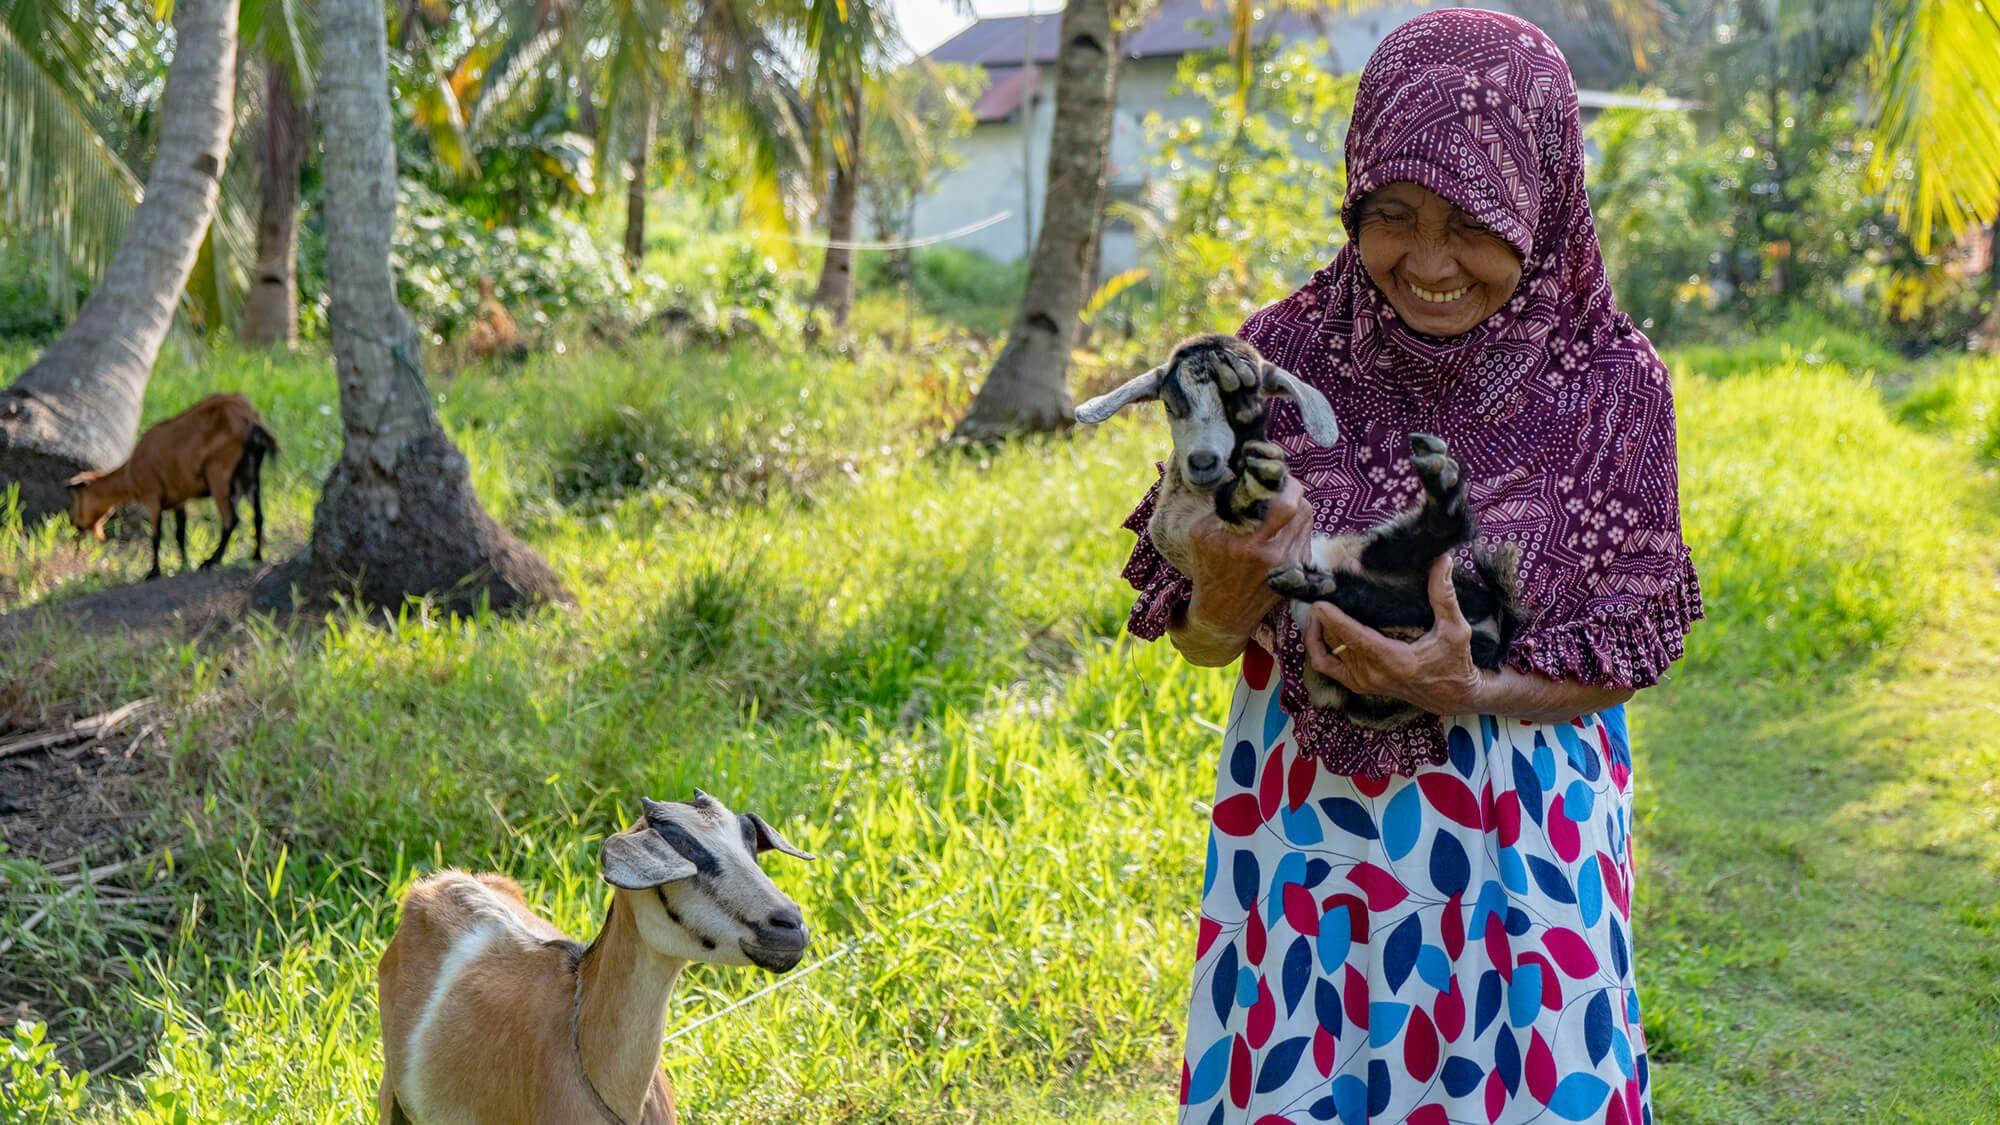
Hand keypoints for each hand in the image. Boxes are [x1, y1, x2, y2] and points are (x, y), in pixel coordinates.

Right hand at [1183, 475, 1315, 639]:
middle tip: (1277, 484)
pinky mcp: (1298, 571)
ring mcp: (1290, 564)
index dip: (1283, 482)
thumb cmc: (1209, 571)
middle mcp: (1276, 554)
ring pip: (1307, 519)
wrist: (1223, 614)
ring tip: (1278, 503)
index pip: (1285, 503)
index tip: (1271, 474)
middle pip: (1302, 507)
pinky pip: (1306, 535)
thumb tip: (1239, 477)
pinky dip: (1297, 524)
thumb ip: (1222, 505)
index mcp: (1250, 545)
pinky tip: (1281, 525)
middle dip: (1291, 490)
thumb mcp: (1201, 535)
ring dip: (1296, 505)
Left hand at [1304, 555, 1484, 716]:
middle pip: (1336, 641)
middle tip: (1323, 588)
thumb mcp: (1455, 630)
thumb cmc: (1456, 663)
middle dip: (1324, 616)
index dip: (1335, 620)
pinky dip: (1317, 647)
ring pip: (1326, 651)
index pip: (1357, 639)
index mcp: (1396, 661)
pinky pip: (1325, 665)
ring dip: (1319, 628)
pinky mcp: (1357, 684)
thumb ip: (1445, 596)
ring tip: (1320, 604)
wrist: (1451, 697)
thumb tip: (1443, 560)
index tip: (1319, 602)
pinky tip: (1321, 627)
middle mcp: (1374, 673)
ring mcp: (1363, 681)